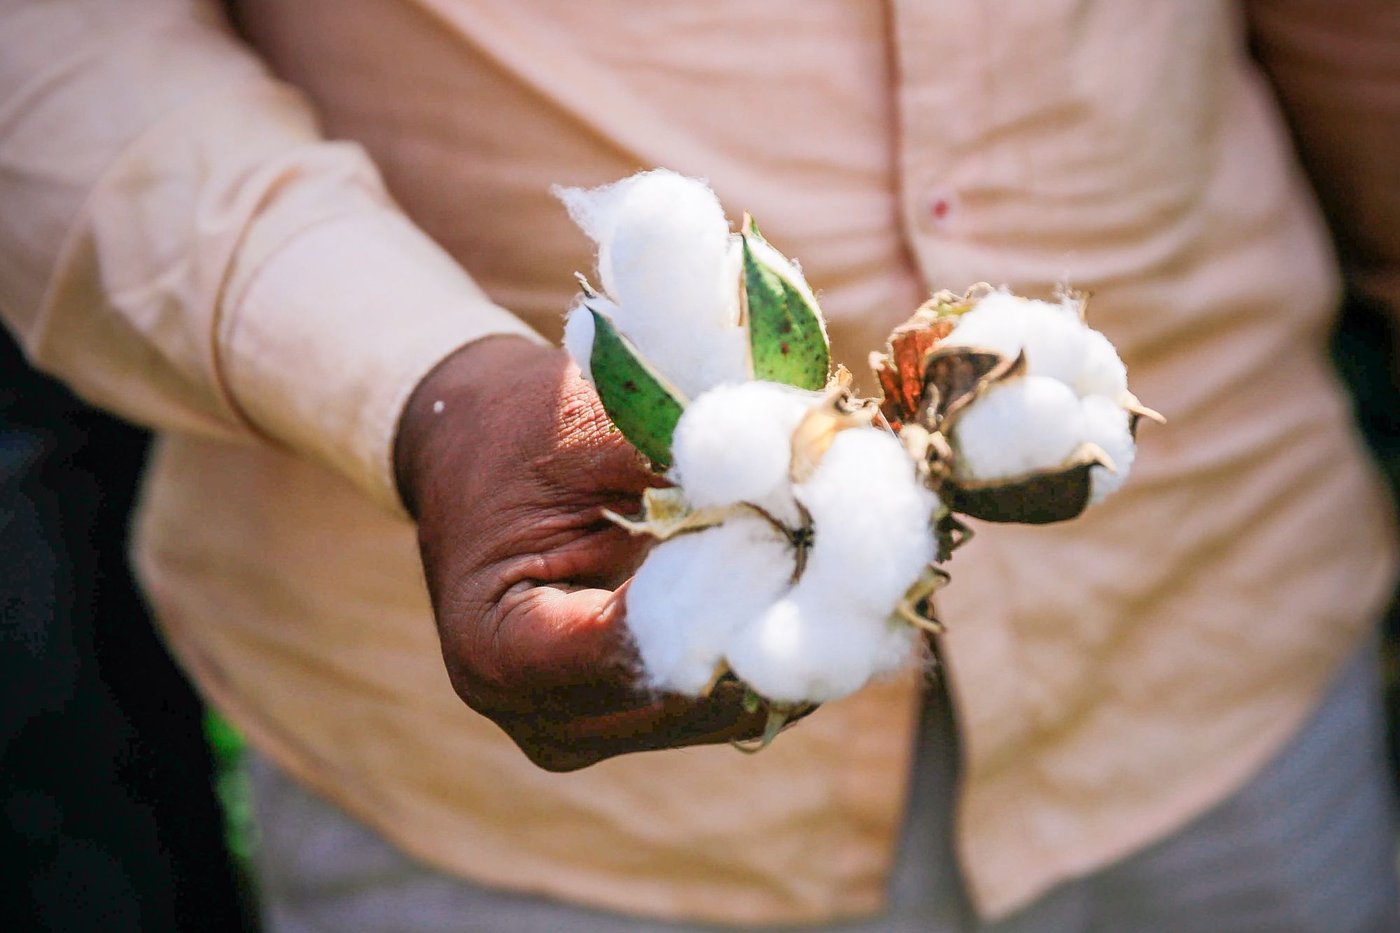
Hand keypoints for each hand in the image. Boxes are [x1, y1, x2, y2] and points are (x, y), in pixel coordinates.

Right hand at [394, 335, 776, 770]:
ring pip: (732, 706)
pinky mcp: (641, 724)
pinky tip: (801, 573)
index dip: (722, 593)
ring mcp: (594, 731)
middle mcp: (543, 718)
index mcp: (499, 650)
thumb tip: (800, 471)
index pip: (635, 652)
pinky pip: (736, 699)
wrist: (481, 457)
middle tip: (833, 532)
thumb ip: (683, 461)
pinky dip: (775, 640)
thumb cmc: (521, 433)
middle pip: (694, 696)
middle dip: (770, 614)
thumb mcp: (586, 429)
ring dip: (785, 629)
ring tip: (817, 543)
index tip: (786, 525)